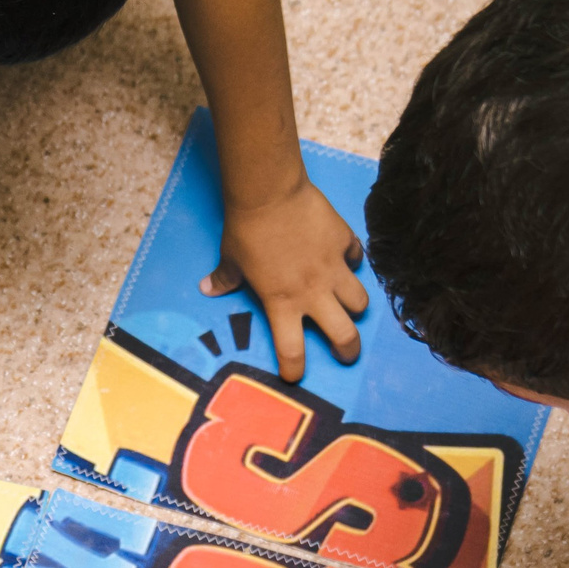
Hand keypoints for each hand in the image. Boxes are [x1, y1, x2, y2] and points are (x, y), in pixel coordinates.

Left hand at [203, 180, 369, 381]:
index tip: (294, 375)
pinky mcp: (344, 242)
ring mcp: (333, 267)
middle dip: (348, 351)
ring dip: (355, 307)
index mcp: (282, 303)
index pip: (292, 351)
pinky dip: (352, 261)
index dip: (294, 369)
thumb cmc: (246, 229)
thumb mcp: (231, 258)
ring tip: (349, 306)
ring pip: (360, 302)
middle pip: (345, 336)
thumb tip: (208, 288)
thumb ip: (225, 279)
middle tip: (345, 352)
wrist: (269, 192)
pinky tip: (344, 258)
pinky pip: (356, 258)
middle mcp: (313, 292)